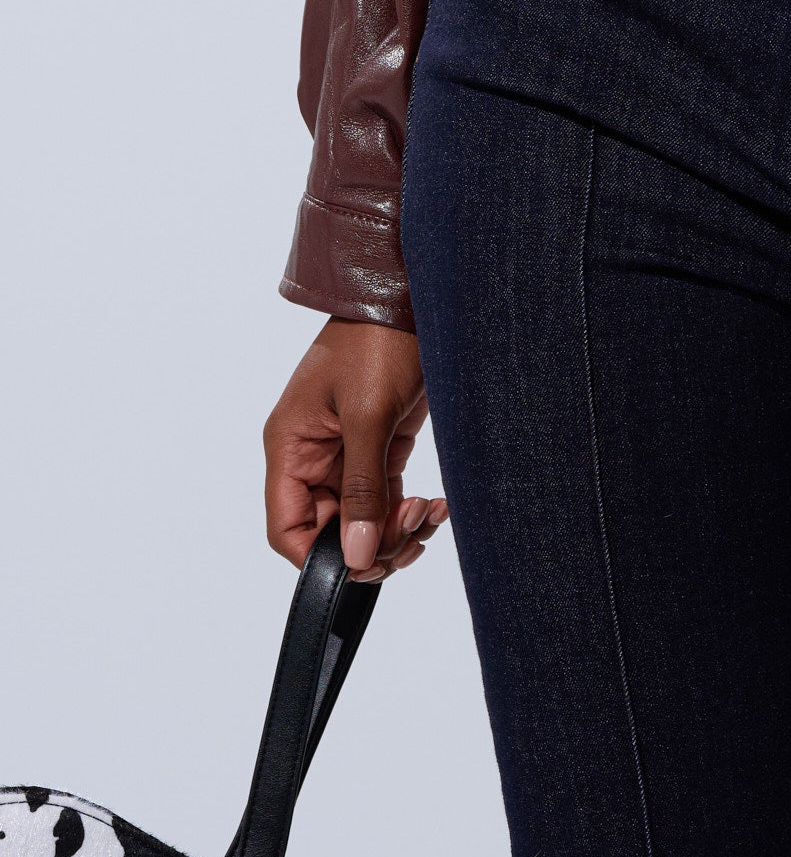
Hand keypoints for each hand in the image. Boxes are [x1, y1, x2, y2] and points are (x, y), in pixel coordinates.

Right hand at [264, 318, 446, 583]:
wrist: (410, 294)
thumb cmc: (378, 339)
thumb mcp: (369, 415)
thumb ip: (361, 490)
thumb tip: (357, 556)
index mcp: (291, 447)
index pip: (287, 529)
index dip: (320, 558)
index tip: (363, 562)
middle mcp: (313, 455)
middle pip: (329, 532)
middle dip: (371, 543)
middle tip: (412, 527)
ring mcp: (346, 452)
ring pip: (362, 520)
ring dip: (395, 530)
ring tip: (429, 513)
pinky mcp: (379, 445)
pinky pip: (385, 498)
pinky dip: (408, 511)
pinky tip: (435, 506)